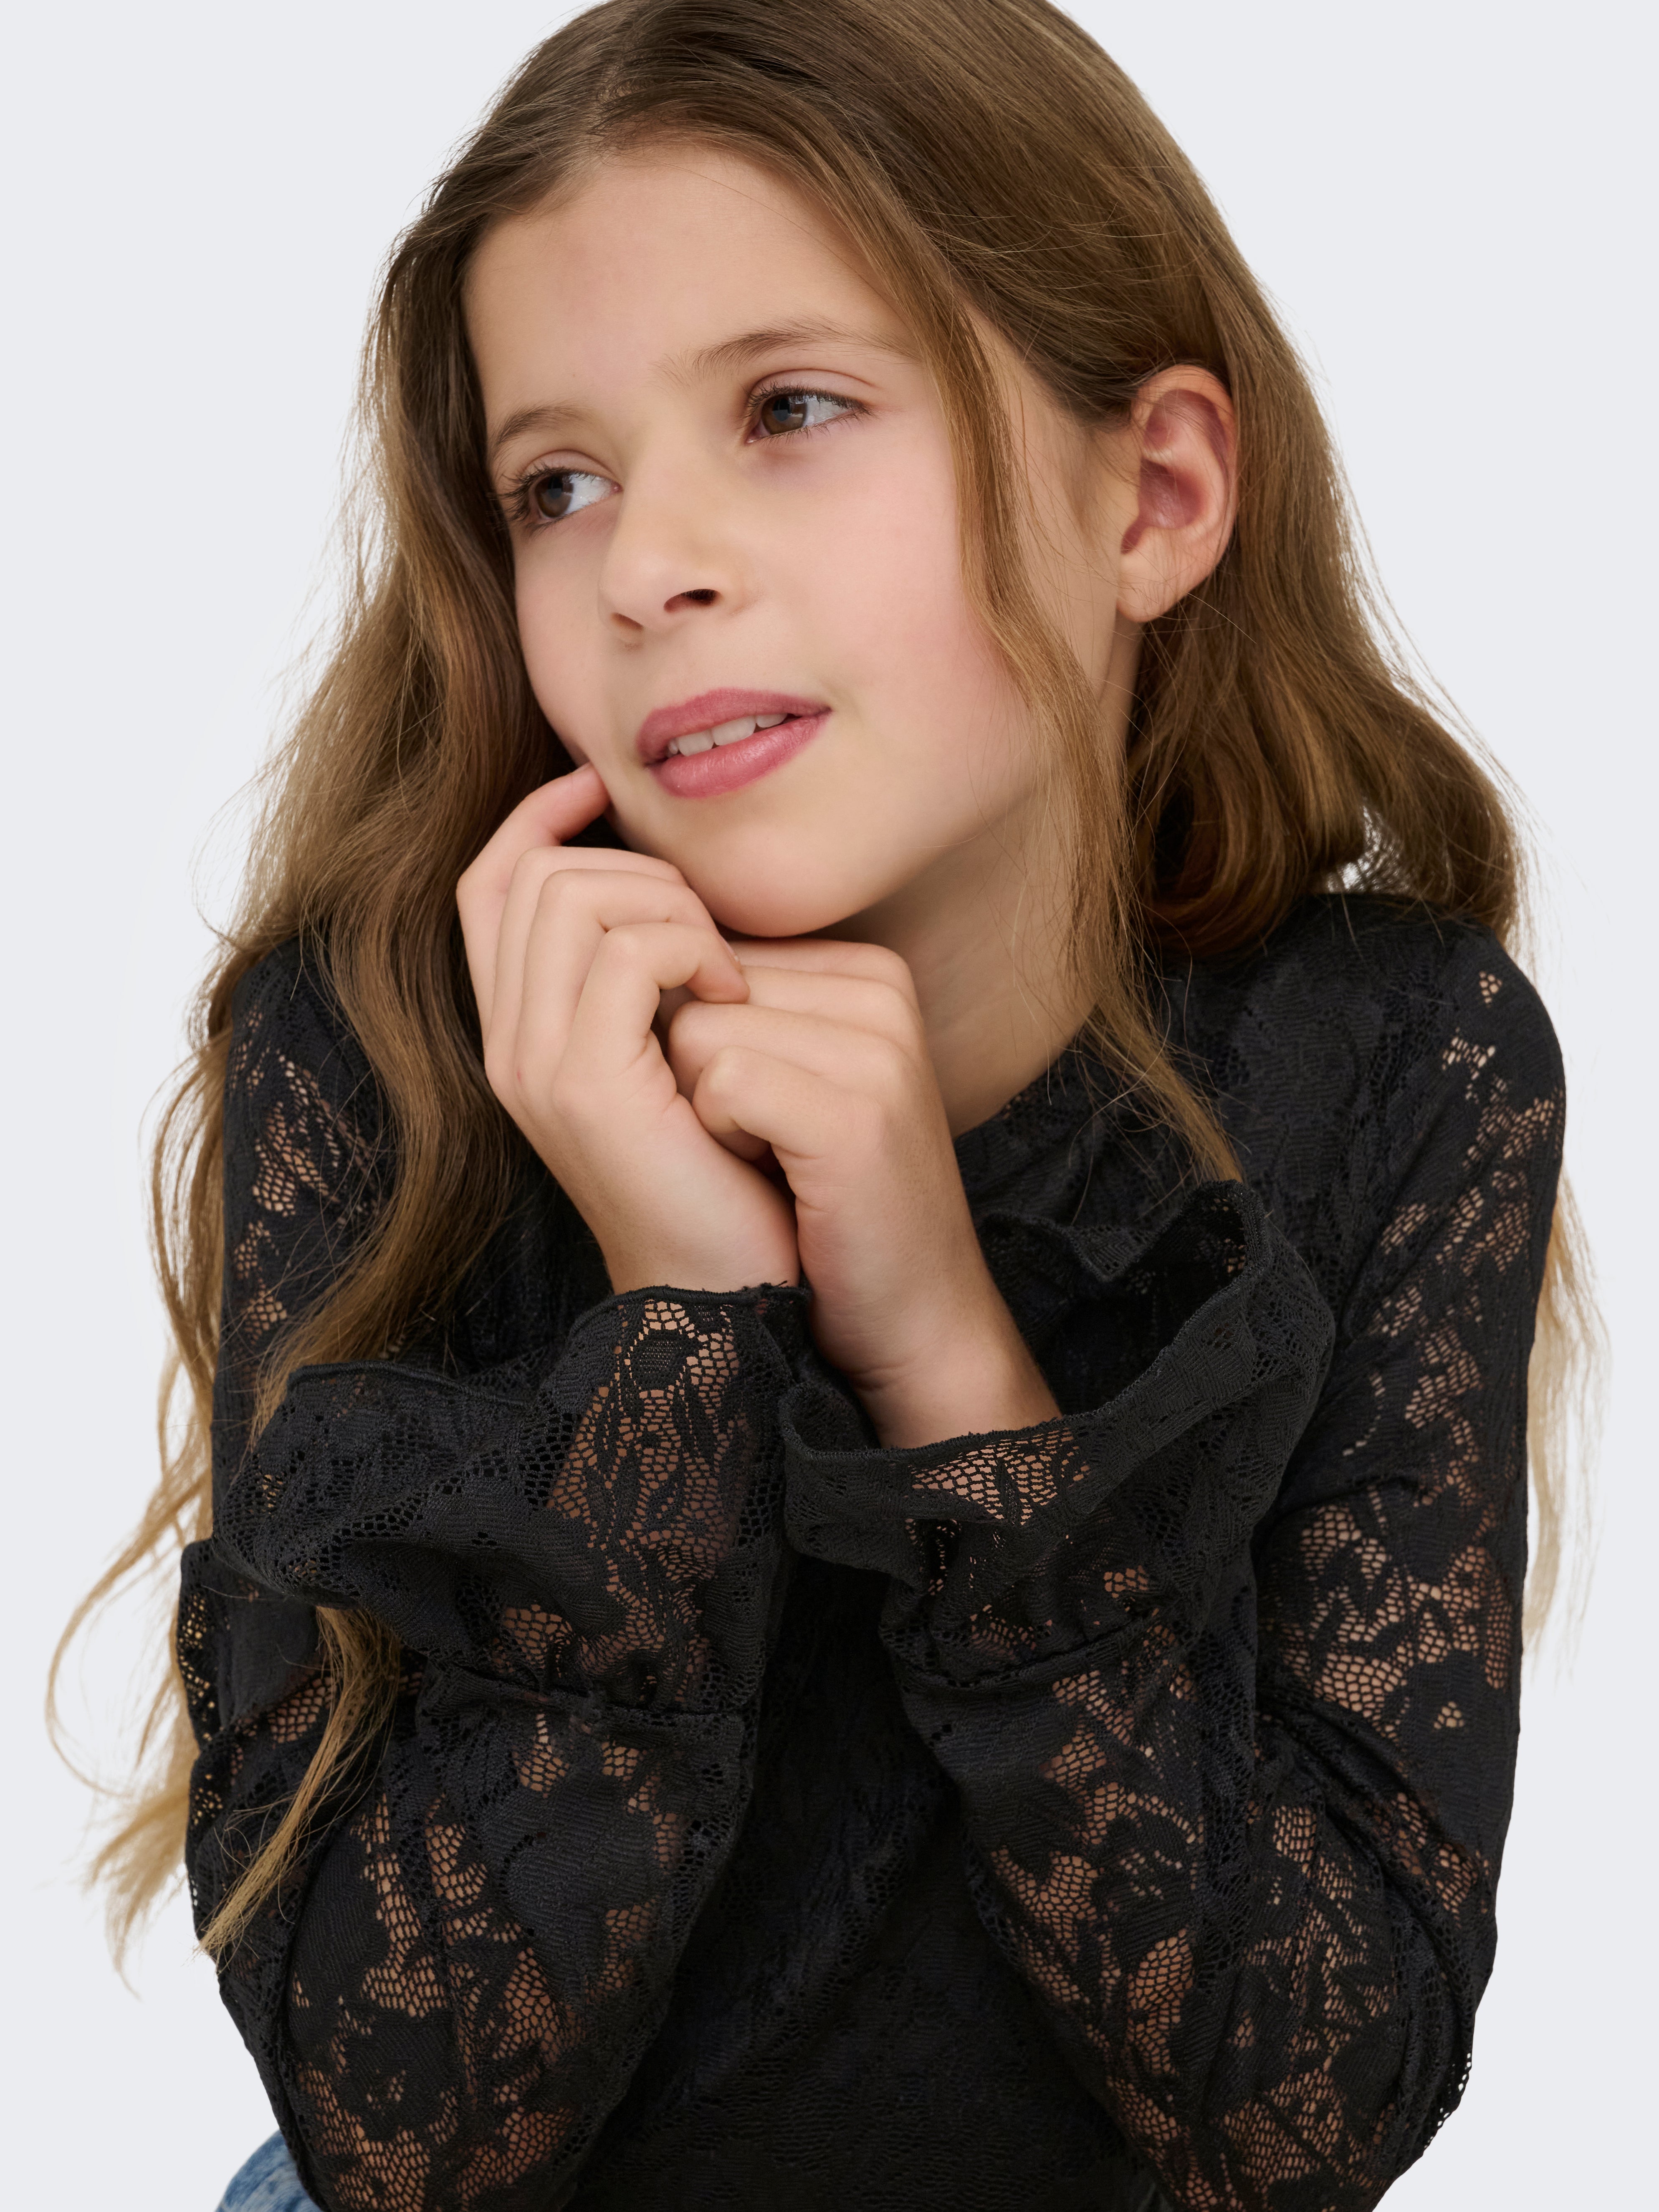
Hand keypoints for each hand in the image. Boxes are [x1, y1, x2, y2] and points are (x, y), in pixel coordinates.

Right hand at [456, 767, 798, 1293]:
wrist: (737, 1284)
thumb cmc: (728, 1169)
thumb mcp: (678, 1052)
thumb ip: (649, 977)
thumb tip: (671, 879)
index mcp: (522, 1035)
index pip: (491, 885)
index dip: (538, 819)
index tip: (602, 790)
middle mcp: (509, 1048)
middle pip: (533, 873)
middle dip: (634, 869)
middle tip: (711, 932)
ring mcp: (535, 1067)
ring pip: (571, 895)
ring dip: (668, 905)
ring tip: (726, 967)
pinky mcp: (585, 1087)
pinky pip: (625, 951)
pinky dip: (692, 948)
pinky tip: (734, 996)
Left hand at [666, 939, 1058, 1445]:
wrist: (909, 1313)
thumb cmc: (825, 1201)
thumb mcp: (789, 1073)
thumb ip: (739, 1003)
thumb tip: (628, 949)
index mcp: (867, 972)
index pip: (710, 957)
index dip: (704, 1050)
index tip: (771, 1112)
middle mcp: (882, 991)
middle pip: (696, 989)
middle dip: (697, 1076)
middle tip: (771, 1146)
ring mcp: (878, 1047)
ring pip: (695, 1031)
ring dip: (705, 1111)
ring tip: (776, 1162)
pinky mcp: (859, 1112)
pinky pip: (721, 1083)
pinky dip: (724, 1141)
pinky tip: (778, 1181)